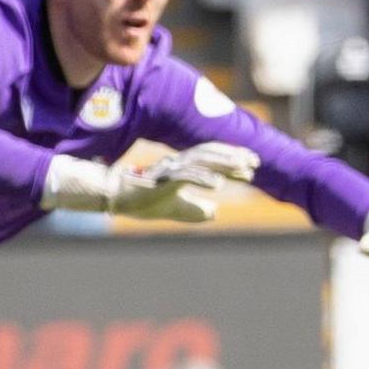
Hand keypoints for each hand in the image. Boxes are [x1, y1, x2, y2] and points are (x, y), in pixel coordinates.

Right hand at [41, 143, 260, 219]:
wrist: (113, 198)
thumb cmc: (142, 201)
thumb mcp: (175, 208)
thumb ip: (195, 209)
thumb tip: (215, 212)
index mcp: (182, 167)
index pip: (212, 158)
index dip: (232, 158)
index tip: (253, 163)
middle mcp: (178, 164)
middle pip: (211, 156)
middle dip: (235, 158)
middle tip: (256, 162)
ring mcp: (170, 171)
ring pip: (203, 163)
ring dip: (226, 166)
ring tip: (246, 171)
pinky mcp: (162, 181)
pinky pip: (186, 178)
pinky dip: (203, 179)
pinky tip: (219, 186)